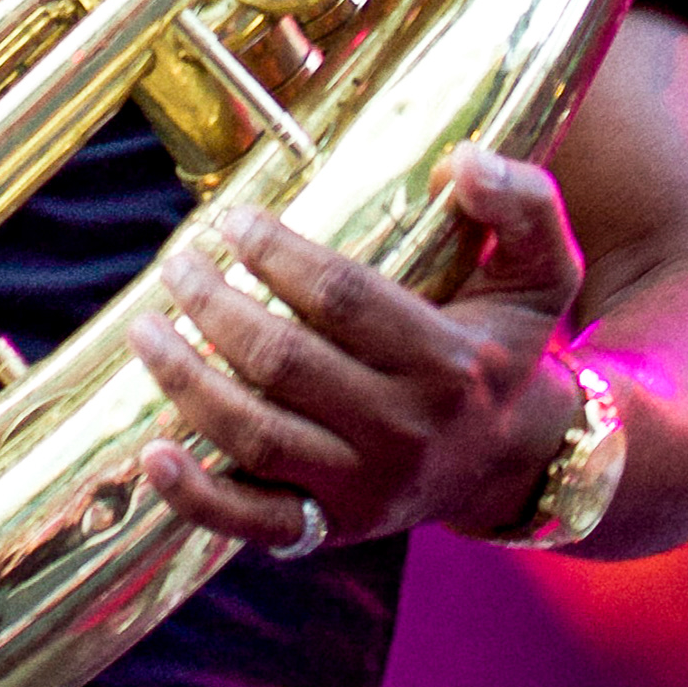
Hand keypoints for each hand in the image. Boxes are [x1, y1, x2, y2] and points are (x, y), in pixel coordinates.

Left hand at [133, 144, 587, 551]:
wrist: (517, 461)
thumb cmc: (509, 348)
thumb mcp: (543, 271)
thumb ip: (522, 203)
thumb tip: (462, 158)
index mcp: (448, 362)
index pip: (343, 299)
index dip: (276, 255)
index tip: (231, 220)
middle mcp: (404, 431)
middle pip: (284, 363)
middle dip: (214, 306)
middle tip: (177, 263)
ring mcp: (364, 488)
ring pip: (255, 435)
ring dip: (186, 381)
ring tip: (144, 329)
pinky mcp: (331, 528)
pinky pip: (251, 521)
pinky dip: (194, 496)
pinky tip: (150, 454)